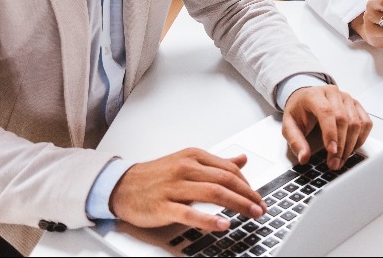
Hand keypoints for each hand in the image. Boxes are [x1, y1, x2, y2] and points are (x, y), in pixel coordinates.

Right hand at [108, 149, 264, 231]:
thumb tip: (242, 159)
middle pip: (226, 180)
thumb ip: (216, 163)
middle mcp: (186, 168)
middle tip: (261, 207)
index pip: (229, 168)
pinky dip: (209, 220)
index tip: (258, 196)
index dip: (248, 184)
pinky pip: (190, 213)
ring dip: (237, 204)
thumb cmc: (154, 176)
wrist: (121, 185)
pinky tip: (223, 224)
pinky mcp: (164, 206)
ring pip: (214, 193)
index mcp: (193, 156)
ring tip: (251, 213)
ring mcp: (174, 187)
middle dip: (248, 195)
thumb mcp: (187, 162)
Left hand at [282, 85, 372, 170]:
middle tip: (334, 163)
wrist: (306, 98)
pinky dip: (360, 138)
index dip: (330, 133)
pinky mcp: (356, 105)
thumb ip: (295, 141)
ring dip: (350, 145)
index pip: (326, 112)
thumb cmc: (299, 111)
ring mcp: (347, 98)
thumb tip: (303, 157)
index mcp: (314, 95)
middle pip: (344, 119)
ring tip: (340, 160)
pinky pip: (365, 123)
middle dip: (340, 145)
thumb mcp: (289, 125)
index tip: (331, 151)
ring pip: (356, 122)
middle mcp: (333, 93)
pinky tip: (351, 148)